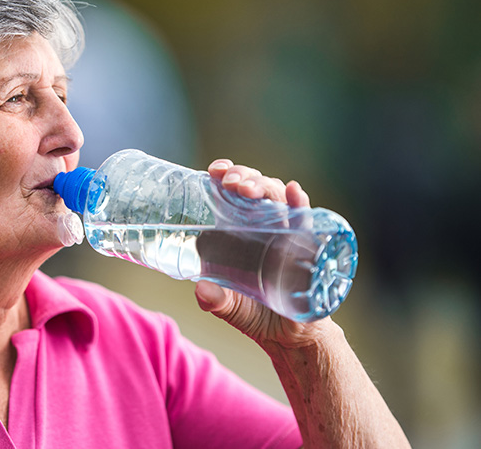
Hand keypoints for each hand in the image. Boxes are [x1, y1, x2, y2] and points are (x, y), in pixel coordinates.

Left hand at [194, 159, 334, 347]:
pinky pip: (305, 221)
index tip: (214, 171)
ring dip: (263, 186)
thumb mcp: (229, 308)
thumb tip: (201, 291)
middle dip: (243, 177)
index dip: (225, 176)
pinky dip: (299, 204)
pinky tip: (293, 191)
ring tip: (248, 188)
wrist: (288, 337)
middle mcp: (263, 227)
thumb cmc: (255, 315)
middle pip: (254, 189)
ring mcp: (286, 234)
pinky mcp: (307, 247)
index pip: (233, 194)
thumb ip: (215, 300)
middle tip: (230, 182)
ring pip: (276, 198)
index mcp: (240, 232)